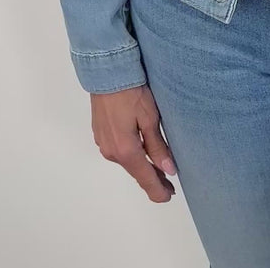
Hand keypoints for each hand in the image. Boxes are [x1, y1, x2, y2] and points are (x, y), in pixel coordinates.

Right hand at [90, 84, 178, 202]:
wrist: (107, 73)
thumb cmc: (131, 92)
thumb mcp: (150, 118)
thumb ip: (158, 146)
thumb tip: (168, 170)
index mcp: (126, 150)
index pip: (145, 178)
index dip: (158, 191)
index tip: (168, 196)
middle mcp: (112, 152)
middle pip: (135, 171)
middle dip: (152, 179)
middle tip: (169, 184)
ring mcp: (104, 144)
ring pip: (127, 161)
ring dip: (142, 166)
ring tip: (159, 168)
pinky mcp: (101, 135)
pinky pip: (119, 151)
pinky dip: (131, 155)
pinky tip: (141, 150)